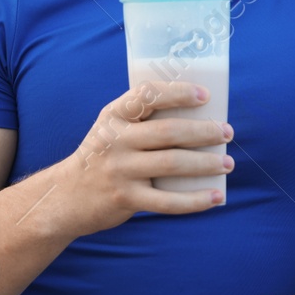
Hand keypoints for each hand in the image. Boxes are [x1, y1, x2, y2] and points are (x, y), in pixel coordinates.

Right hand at [55, 79, 233, 233]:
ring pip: (172, 164)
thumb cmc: (103, 156)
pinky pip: (167, 201)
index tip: (205, 95)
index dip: (178, 93)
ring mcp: (120, 170)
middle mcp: (115, 140)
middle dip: (204, 132)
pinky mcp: (126, 199)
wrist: (66, 197)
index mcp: (113, 116)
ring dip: (206, 163)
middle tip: (227, 133)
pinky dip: (196, 200)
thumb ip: (142, 120)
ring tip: (228, 163)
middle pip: (168, 132)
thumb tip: (199, 116)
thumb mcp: (111, 129)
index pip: (146, 95)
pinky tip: (216, 197)